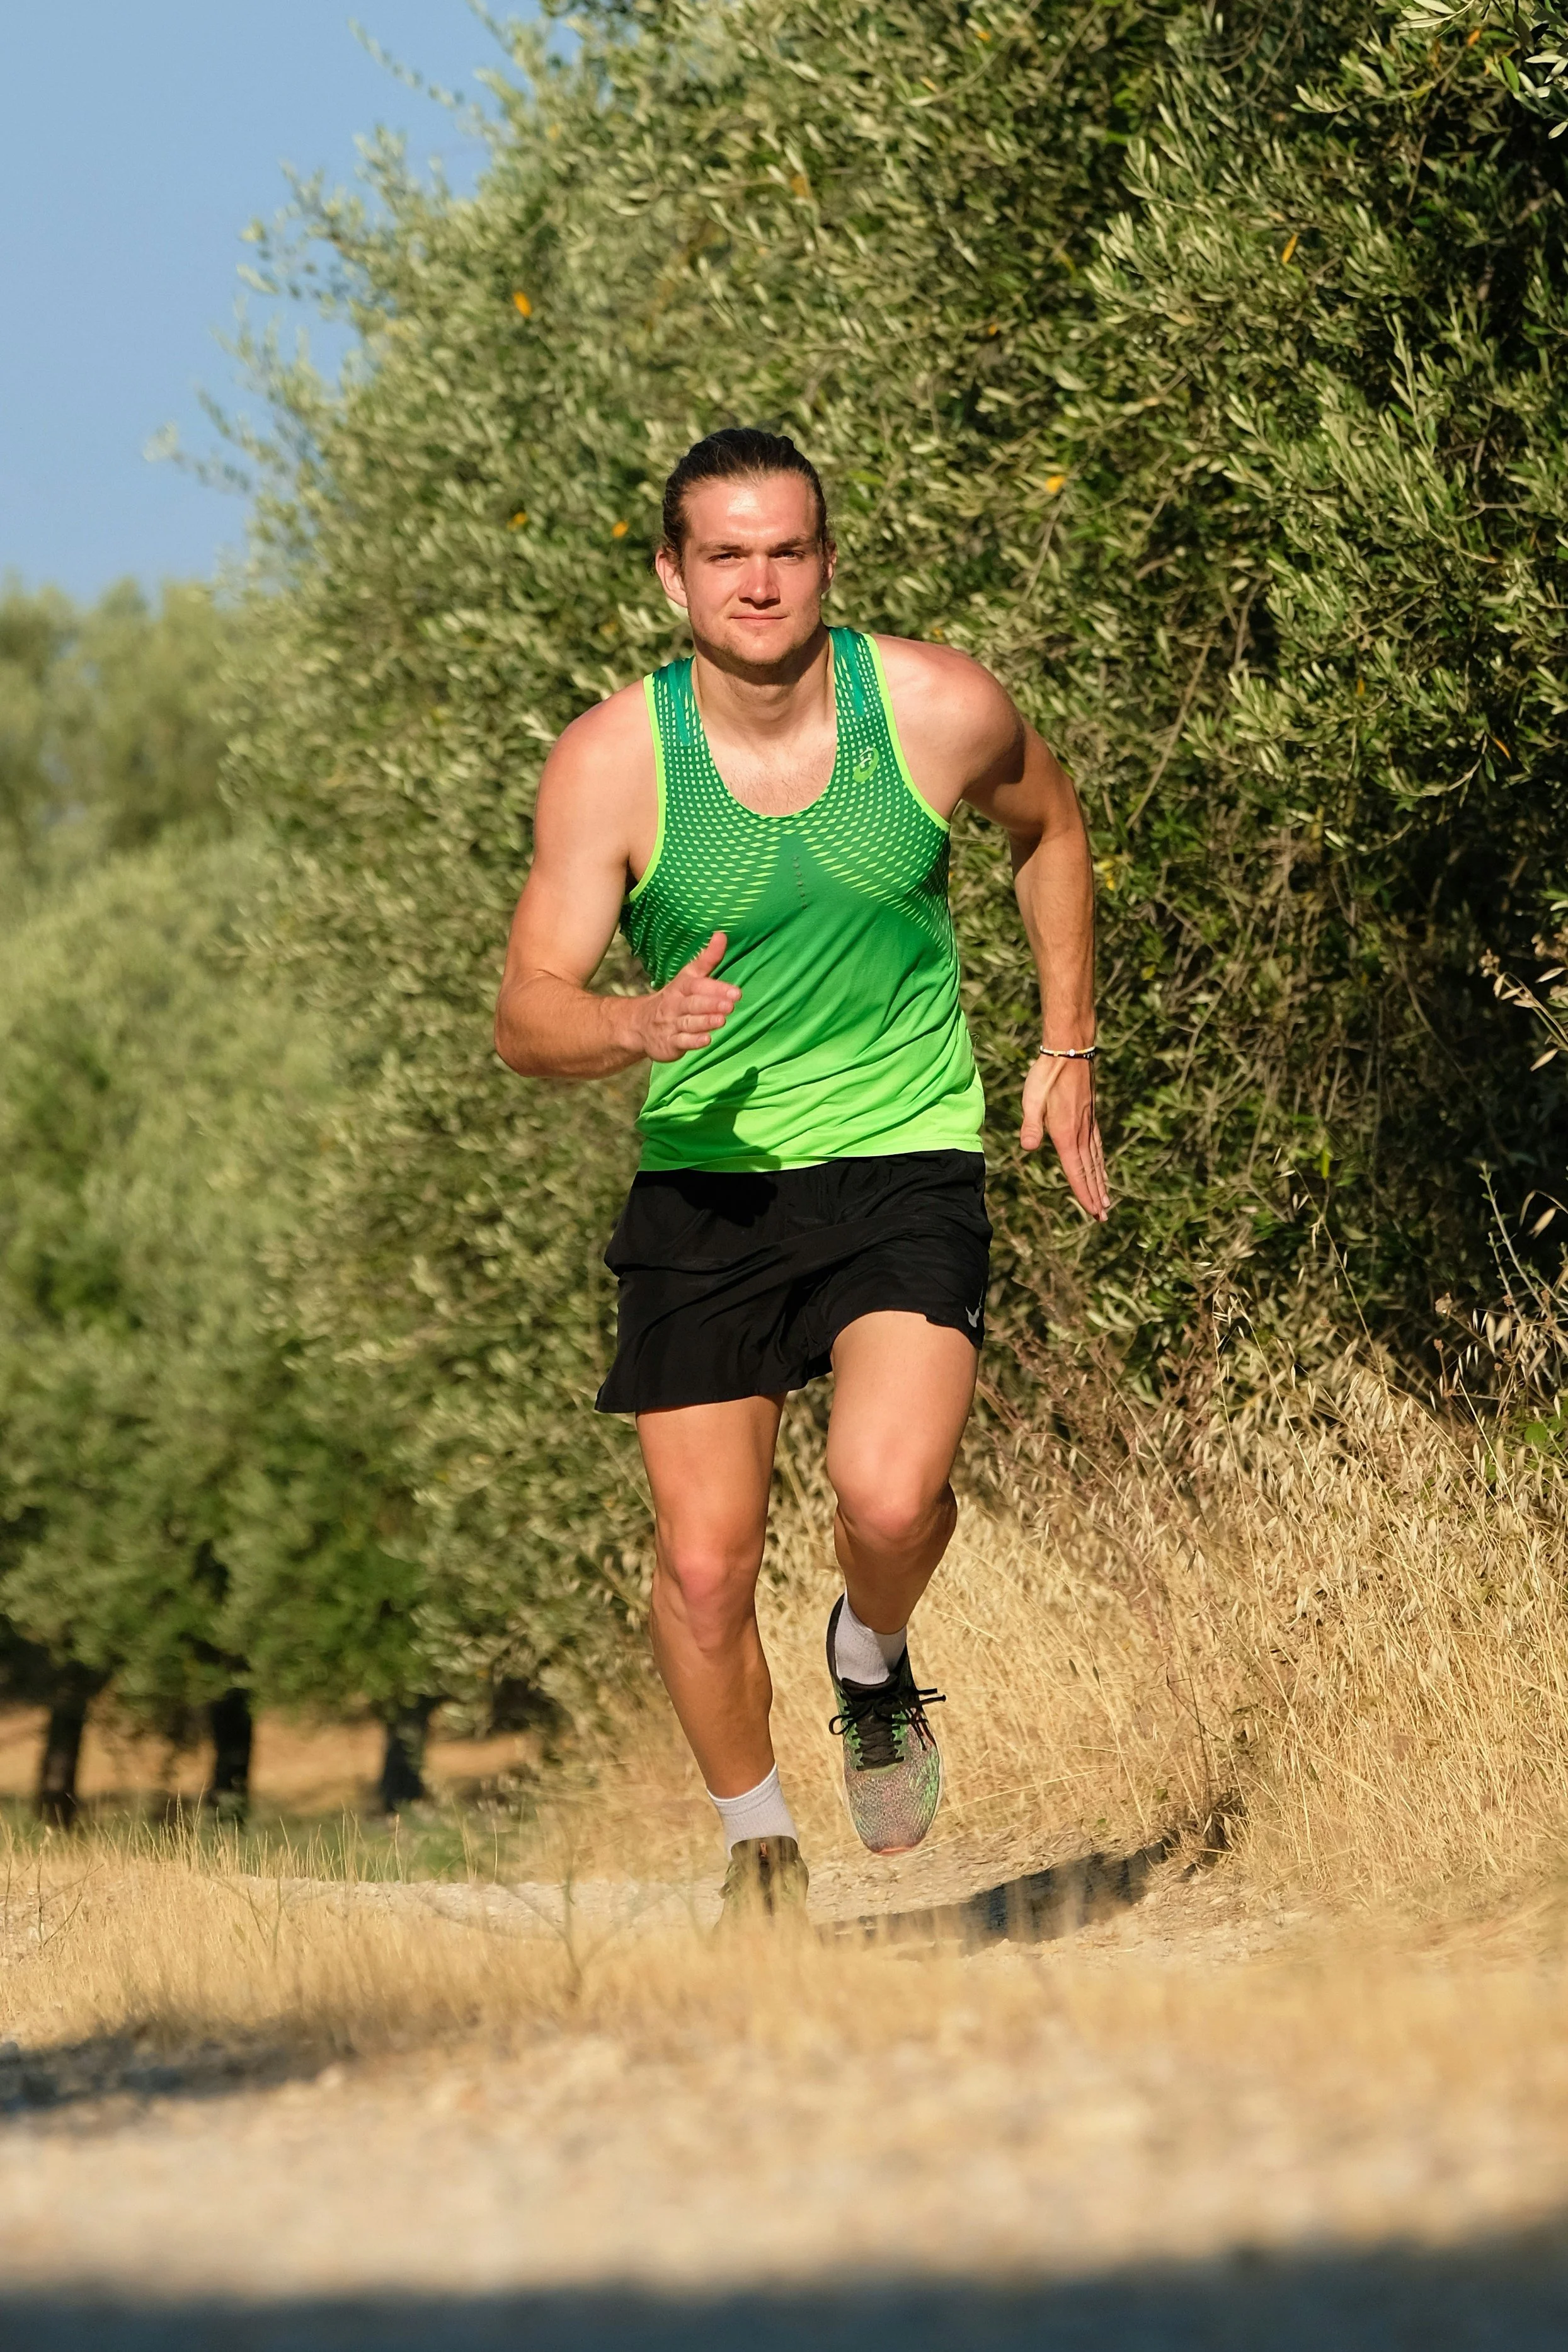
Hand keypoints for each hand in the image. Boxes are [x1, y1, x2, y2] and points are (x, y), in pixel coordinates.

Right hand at [636, 932, 740, 1062]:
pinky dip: (693, 1042)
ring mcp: (671, 1024)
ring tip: (721, 1020)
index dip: (716, 988)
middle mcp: (675, 1004)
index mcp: (681, 987)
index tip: (735, 992)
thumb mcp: (688, 977)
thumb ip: (707, 959)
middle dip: (711, 1003)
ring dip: (705, 1021)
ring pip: (689, 1022)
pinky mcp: (670, 1043)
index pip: (697, 984)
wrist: (639, 1025)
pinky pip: (681, 1042)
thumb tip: (721, 935)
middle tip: (730, 1004)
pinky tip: (707, 1040)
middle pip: (693, 1003)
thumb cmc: (673, 999)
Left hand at [1021, 1053, 1109, 1221]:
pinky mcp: (1090, 1115)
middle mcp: (1081, 1133)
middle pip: (1090, 1171)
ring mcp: (1089, 1124)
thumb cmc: (1047, 1074)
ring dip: (1101, 1181)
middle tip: (1103, 1216)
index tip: (1093, 1212)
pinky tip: (1101, 1166)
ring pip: (1097, 1160)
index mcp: (1067, 1134)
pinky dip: (1101, 1161)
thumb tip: (1027, 1148)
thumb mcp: (1032, 1099)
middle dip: (1096, 1195)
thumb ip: (1031, 1124)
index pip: (1077, 1171)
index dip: (1084, 1193)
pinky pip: (1097, 1145)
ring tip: (1107, 1200)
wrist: (1070, 1050)